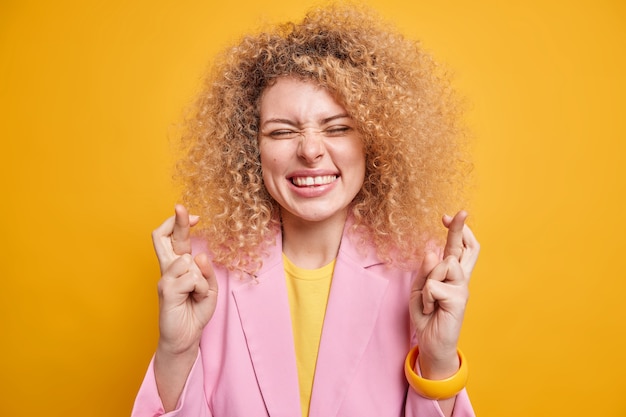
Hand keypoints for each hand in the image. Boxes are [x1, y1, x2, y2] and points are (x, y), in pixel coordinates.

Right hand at [152, 204, 217, 355]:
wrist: (186, 338)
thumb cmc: (195, 311)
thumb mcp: (210, 288)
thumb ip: (207, 271)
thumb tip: (199, 255)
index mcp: (178, 265)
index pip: (174, 238)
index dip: (181, 223)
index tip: (195, 215)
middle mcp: (168, 269)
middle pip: (164, 237)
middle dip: (175, 221)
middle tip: (180, 207)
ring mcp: (164, 279)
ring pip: (189, 262)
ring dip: (202, 278)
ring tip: (197, 294)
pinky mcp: (165, 291)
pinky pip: (191, 278)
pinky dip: (201, 288)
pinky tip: (194, 299)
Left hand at [409, 211, 479, 377]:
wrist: (431, 343)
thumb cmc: (426, 315)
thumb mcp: (419, 289)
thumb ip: (425, 271)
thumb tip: (433, 252)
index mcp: (451, 274)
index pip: (458, 248)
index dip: (456, 231)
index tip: (446, 216)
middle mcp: (460, 279)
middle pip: (465, 248)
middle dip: (461, 229)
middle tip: (460, 212)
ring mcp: (462, 288)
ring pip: (445, 264)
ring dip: (429, 279)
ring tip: (428, 300)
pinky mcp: (459, 300)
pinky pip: (434, 286)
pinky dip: (425, 297)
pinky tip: (430, 309)